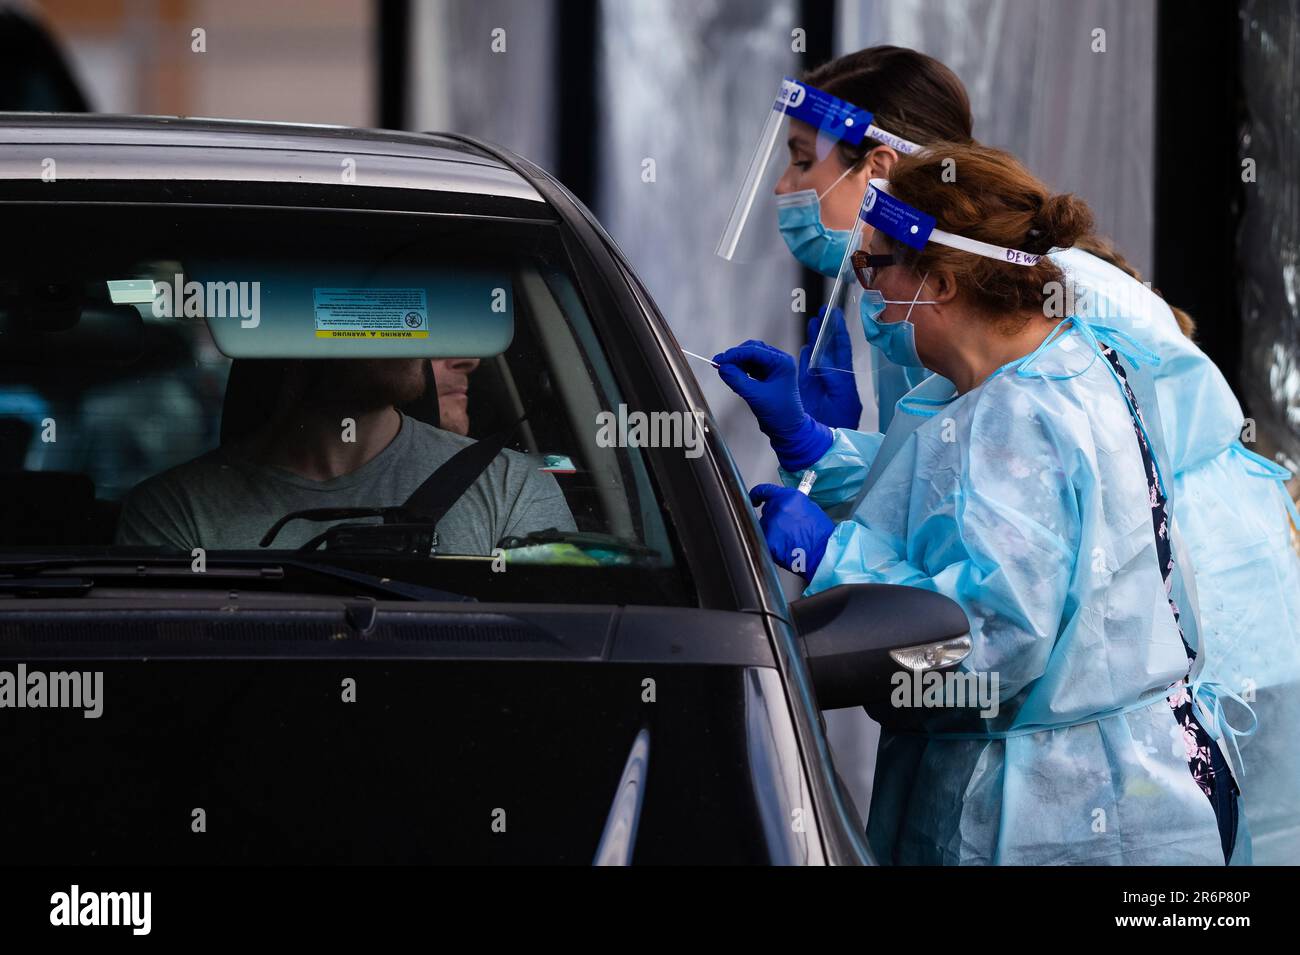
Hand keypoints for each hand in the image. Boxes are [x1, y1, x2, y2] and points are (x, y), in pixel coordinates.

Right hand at [714, 340, 832, 470]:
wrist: (788, 430)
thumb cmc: (779, 413)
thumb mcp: (756, 396)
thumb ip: (737, 380)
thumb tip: (721, 367)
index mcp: (782, 362)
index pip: (754, 351)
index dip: (734, 354)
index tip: (718, 360)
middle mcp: (779, 362)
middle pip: (752, 350)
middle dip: (735, 356)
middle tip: (719, 364)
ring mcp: (773, 368)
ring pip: (750, 358)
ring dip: (737, 363)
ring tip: (725, 372)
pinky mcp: (767, 377)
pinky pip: (750, 368)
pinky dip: (740, 370)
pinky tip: (733, 377)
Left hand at [749, 483, 833, 579]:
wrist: (824, 552)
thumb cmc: (821, 533)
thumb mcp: (809, 508)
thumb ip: (792, 504)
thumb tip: (782, 506)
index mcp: (789, 497)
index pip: (764, 491)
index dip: (756, 495)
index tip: (754, 499)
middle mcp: (778, 507)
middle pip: (766, 511)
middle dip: (774, 518)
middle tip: (788, 529)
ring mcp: (771, 524)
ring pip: (764, 527)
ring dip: (773, 532)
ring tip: (790, 540)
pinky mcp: (768, 540)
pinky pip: (764, 540)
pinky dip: (772, 544)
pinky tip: (785, 547)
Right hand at [798, 307, 862, 429]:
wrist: (824, 446)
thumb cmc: (839, 427)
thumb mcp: (842, 400)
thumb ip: (833, 378)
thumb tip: (822, 360)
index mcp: (844, 380)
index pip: (841, 349)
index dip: (838, 331)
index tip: (834, 313)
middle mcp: (831, 380)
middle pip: (828, 350)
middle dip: (825, 330)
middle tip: (822, 311)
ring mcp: (818, 385)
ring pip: (816, 357)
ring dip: (815, 341)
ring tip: (812, 323)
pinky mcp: (806, 392)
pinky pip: (805, 371)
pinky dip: (805, 359)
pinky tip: (805, 349)